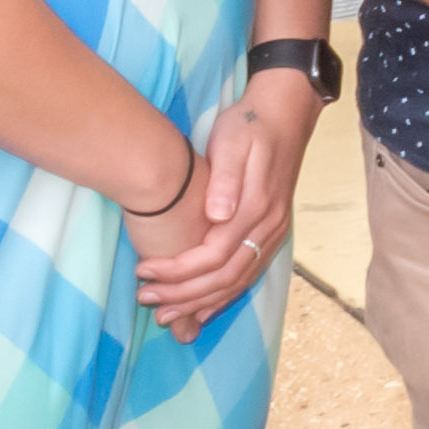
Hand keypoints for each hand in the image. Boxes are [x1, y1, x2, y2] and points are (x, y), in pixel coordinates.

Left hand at [148, 78, 316, 334]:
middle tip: (146, 300)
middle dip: (183, 295)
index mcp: (256, 207)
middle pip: (224, 278)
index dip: (176, 271)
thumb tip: (216, 216)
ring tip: (168, 315)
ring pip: (238, 283)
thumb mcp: (232, 141)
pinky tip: (202, 308)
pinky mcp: (272, 233)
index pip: (213, 256)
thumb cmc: (249, 125)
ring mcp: (274, 232)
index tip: (143, 271)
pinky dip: (224, 297)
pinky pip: (248, 275)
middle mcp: (269, 226)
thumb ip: (224, 180)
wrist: (285, 113)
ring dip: (201, 303)